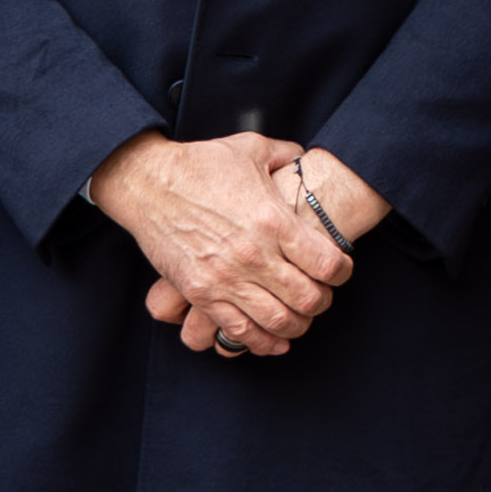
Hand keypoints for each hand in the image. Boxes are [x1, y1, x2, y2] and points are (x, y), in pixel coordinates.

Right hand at [147, 150, 394, 355]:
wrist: (148, 182)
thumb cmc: (199, 164)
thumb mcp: (251, 149)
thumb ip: (285, 155)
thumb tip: (305, 159)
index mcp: (272, 220)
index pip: (327, 263)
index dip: (342, 272)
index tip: (341, 270)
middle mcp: (253, 254)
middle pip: (308, 299)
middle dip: (322, 302)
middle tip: (321, 295)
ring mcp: (226, 278)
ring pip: (277, 321)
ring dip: (296, 325)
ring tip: (299, 319)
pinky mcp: (201, 293)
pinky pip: (239, 331)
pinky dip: (262, 342)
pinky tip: (273, 340)